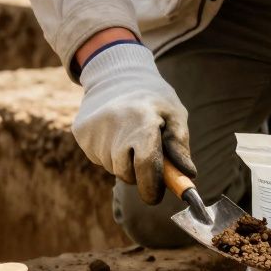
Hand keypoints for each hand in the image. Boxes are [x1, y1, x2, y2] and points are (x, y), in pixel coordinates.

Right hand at [72, 42, 195, 204]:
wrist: (116, 74)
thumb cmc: (153, 98)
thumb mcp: (174, 114)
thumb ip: (180, 145)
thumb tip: (189, 175)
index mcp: (142, 120)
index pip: (145, 165)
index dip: (152, 187)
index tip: (156, 196)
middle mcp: (114, 125)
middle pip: (126, 172)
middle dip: (139, 175)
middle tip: (148, 162)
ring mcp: (94, 130)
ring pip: (113, 167)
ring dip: (125, 163)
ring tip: (130, 137)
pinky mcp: (81, 133)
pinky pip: (99, 158)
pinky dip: (110, 154)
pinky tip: (115, 133)